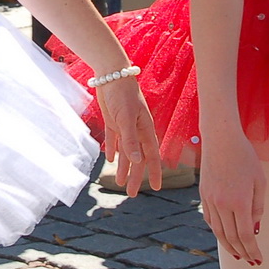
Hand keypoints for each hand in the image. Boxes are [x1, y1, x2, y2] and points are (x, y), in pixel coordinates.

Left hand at [95, 74, 160, 196]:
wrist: (111, 75)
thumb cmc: (123, 95)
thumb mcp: (126, 118)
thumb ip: (130, 140)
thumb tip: (137, 161)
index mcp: (145, 130)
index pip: (151, 156)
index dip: (154, 172)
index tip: (157, 188)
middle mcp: (137, 130)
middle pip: (138, 159)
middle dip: (136, 176)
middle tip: (132, 193)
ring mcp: (125, 126)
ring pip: (126, 152)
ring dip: (124, 167)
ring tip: (120, 183)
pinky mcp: (113, 121)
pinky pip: (115, 140)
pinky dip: (114, 151)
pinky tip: (112, 161)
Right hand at [197, 125, 264, 264]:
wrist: (221, 138)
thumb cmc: (245, 157)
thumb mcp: (259, 181)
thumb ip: (258, 206)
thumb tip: (254, 228)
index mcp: (239, 201)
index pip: (245, 235)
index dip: (252, 250)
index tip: (259, 259)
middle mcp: (222, 204)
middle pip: (231, 237)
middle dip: (242, 251)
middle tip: (251, 261)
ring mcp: (210, 199)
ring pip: (218, 231)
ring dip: (228, 245)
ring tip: (238, 254)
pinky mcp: (203, 194)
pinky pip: (210, 219)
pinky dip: (217, 231)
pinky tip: (224, 235)